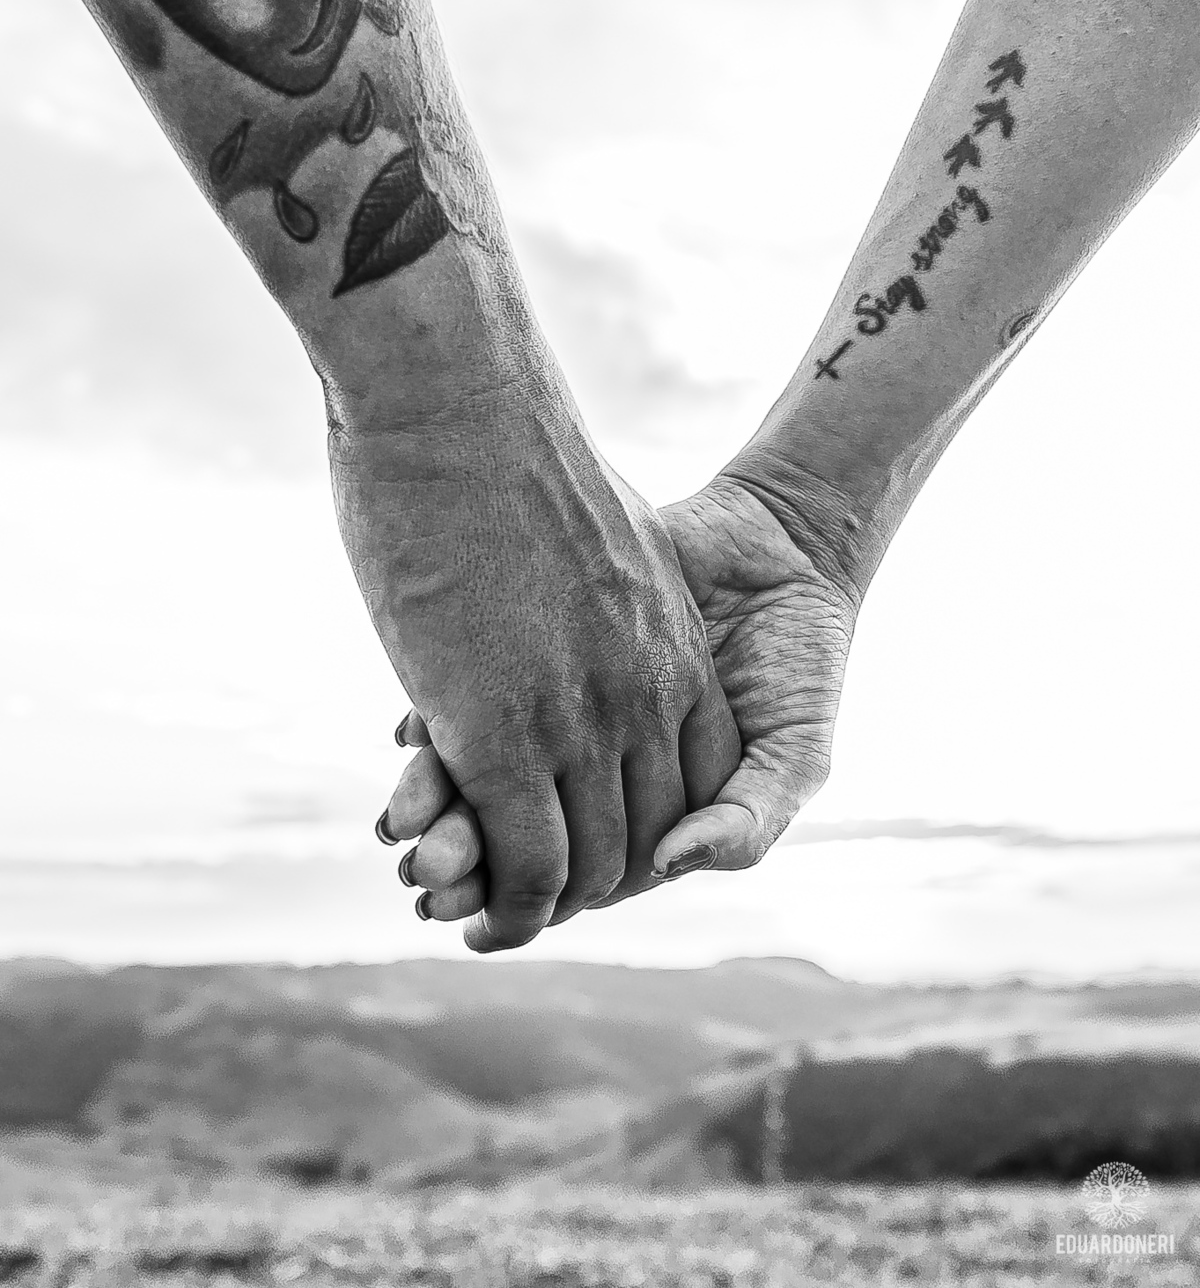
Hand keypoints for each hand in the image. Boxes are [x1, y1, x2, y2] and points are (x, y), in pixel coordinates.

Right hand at [332, 382, 740, 951]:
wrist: (464, 399)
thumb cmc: (510, 452)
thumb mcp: (604, 537)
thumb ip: (613, 599)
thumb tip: (593, 618)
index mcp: (674, 651)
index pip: (696, 783)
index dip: (647, 829)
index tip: (593, 844)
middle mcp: (646, 696)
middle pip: (647, 834)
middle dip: (594, 883)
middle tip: (529, 901)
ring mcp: (581, 719)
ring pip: (587, 863)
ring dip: (540, 905)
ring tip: (485, 917)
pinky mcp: (505, 735)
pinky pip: (527, 858)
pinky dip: (508, 902)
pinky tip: (474, 909)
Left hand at [385, 474, 856, 922]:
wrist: (778, 542)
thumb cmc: (801, 657)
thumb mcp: (797, 747)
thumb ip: (749, 817)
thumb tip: (667, 863)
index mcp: (648, 816)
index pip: (568, 880)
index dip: (520, 904)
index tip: (468, 922)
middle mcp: (597, 771)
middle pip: (512, 837)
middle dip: (463, 864)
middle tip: (417, 874)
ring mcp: (568, 711)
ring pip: (481, 778)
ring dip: (438, 806)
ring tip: (400, 817)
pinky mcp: (545, 653)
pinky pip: (474, 700)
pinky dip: (437, 727)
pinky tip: (407, 732)